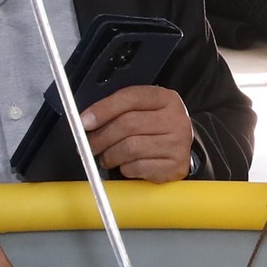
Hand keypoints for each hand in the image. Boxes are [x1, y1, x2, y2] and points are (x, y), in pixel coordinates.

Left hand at [81, 83, 195, 181]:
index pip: (130, 98)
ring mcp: (178, 143)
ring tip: (106, 157)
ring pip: (131, 148)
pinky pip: (139, 167)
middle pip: (128, 124)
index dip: (102, 110)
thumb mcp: (142, 110)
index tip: (84, 122)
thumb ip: (118, 110)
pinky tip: (125, 165)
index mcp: (166, 98)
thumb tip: (87, 122)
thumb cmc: (156, 129)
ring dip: (110, 156)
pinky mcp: (175, 166)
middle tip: (89, 145)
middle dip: (101, 137)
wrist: (181, 149)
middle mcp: (176, 119)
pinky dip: (125, 169)